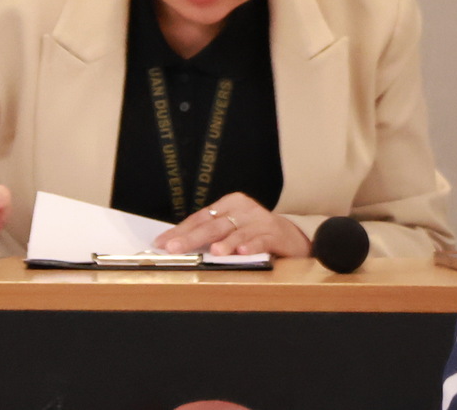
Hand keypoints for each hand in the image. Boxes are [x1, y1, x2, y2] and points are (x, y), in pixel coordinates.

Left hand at [155, 193, 311, 257]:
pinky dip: (250, 246)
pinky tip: (242, 253)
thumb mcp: (233, 228)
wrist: (294, 236)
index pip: (200, 218)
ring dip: (224, 243)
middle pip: (213, 225)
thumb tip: (180, 243)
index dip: (180, 231)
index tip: (163, 242)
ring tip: (213, 252)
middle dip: (191, 238)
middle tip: (175, 248)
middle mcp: (243, 208)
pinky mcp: (275, 233)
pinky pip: (260, 240)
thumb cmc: (256, 233)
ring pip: (236, 232)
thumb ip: (213, 233)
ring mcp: (260, 220)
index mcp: (229, 204)